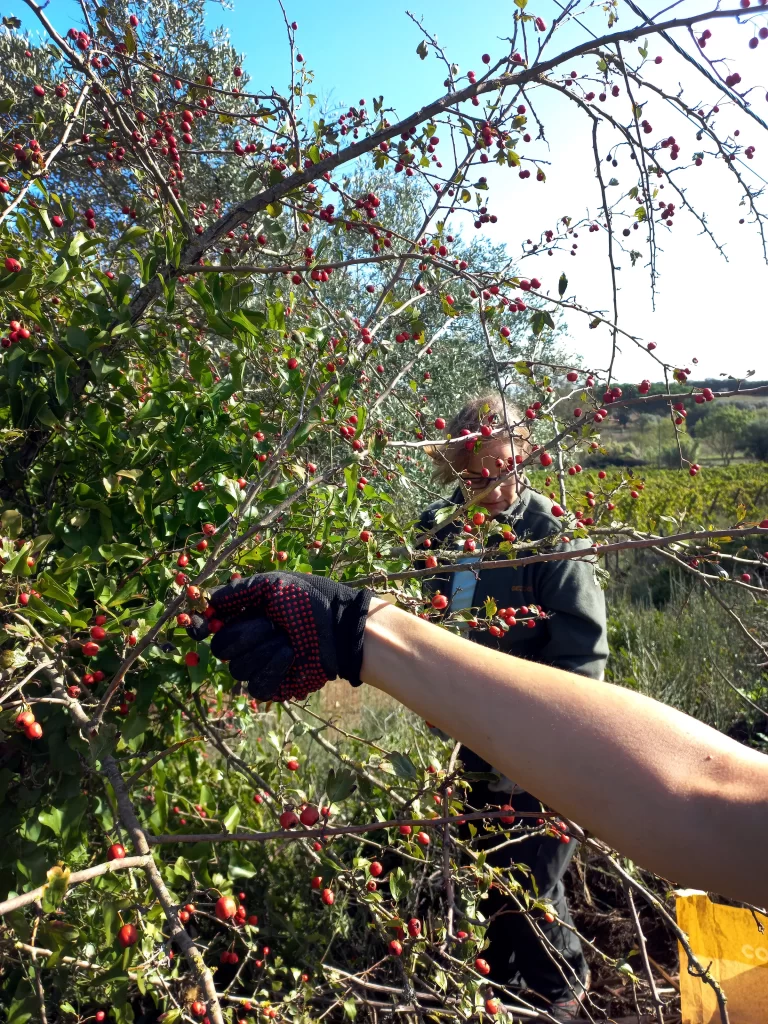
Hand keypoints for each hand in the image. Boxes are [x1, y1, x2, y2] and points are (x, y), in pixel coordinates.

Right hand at [187, 572, 371, 701]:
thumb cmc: (307, 600)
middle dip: (244, 634)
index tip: (201, 627)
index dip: (201, 627)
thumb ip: (237, 592)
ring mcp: (258, 665)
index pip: (209, 626)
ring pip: (237, 668)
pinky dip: (272, 670)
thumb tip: (206, 601)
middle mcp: (246, 642)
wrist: (338, 626)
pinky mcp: (273, 686)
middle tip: (271, 624)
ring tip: (287, 640)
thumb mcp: (271, 585)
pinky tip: (290, 656)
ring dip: (263, 651)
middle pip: (220, 648)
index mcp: (243, 616)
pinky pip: (256, 687)